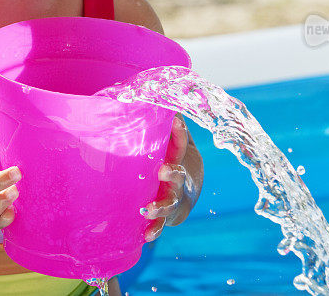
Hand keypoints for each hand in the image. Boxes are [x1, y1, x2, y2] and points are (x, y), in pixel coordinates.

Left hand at [142, 114, 189, 241]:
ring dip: (160, 207)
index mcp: (179, 158)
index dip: (180, 133)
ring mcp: (174, 199)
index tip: (176, 123)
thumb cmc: (170, 157)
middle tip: (163, 170)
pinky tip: (144, 236)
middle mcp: (179, 179)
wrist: (188, 191)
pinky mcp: (166, 216)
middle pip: (179, 176)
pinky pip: (160, 226)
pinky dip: (153, 231)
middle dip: (173, 173)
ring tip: (147, 208)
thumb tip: (140, 92)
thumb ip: (161, 123)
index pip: (182, 143)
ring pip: (169, 204)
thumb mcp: (169, 141)